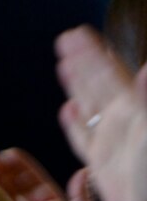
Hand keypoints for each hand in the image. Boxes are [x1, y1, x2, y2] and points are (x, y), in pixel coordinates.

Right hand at [56, 26, 146, 200]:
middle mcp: (124, 123)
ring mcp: (113, 143)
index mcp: (135, 111)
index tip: (77, 34)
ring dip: (76, 86)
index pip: (110, 75)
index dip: (93, 55)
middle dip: (82, 62)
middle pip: (97, 85)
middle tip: (65, 39)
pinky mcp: (103, 166)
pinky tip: (68, 111)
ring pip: (89, 107)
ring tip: (63, 66)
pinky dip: (74, 124)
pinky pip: (84, 139)